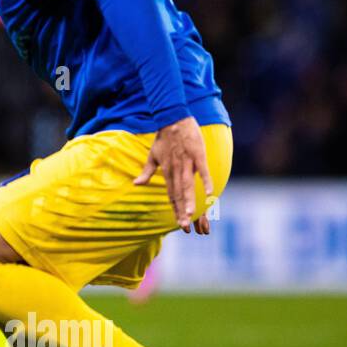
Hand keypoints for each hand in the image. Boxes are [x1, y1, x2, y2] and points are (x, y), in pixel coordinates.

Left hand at [134, 116, 214, 232]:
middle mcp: (176, 170)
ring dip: (190, 201)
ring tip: (191, 216)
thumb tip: (136, 184)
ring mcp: (187, 163)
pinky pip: (202, 171)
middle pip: (179, 194)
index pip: (171, 195)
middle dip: (181, 211)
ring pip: (188, 186)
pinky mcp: (198, 155)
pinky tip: (210, 194)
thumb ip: (146, 172)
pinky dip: (206, 182)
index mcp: (167, 172)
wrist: (172, 119)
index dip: (175, 209)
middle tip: (184, 226)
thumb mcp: (152, 156)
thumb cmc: (163, 139)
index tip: (179, 223)